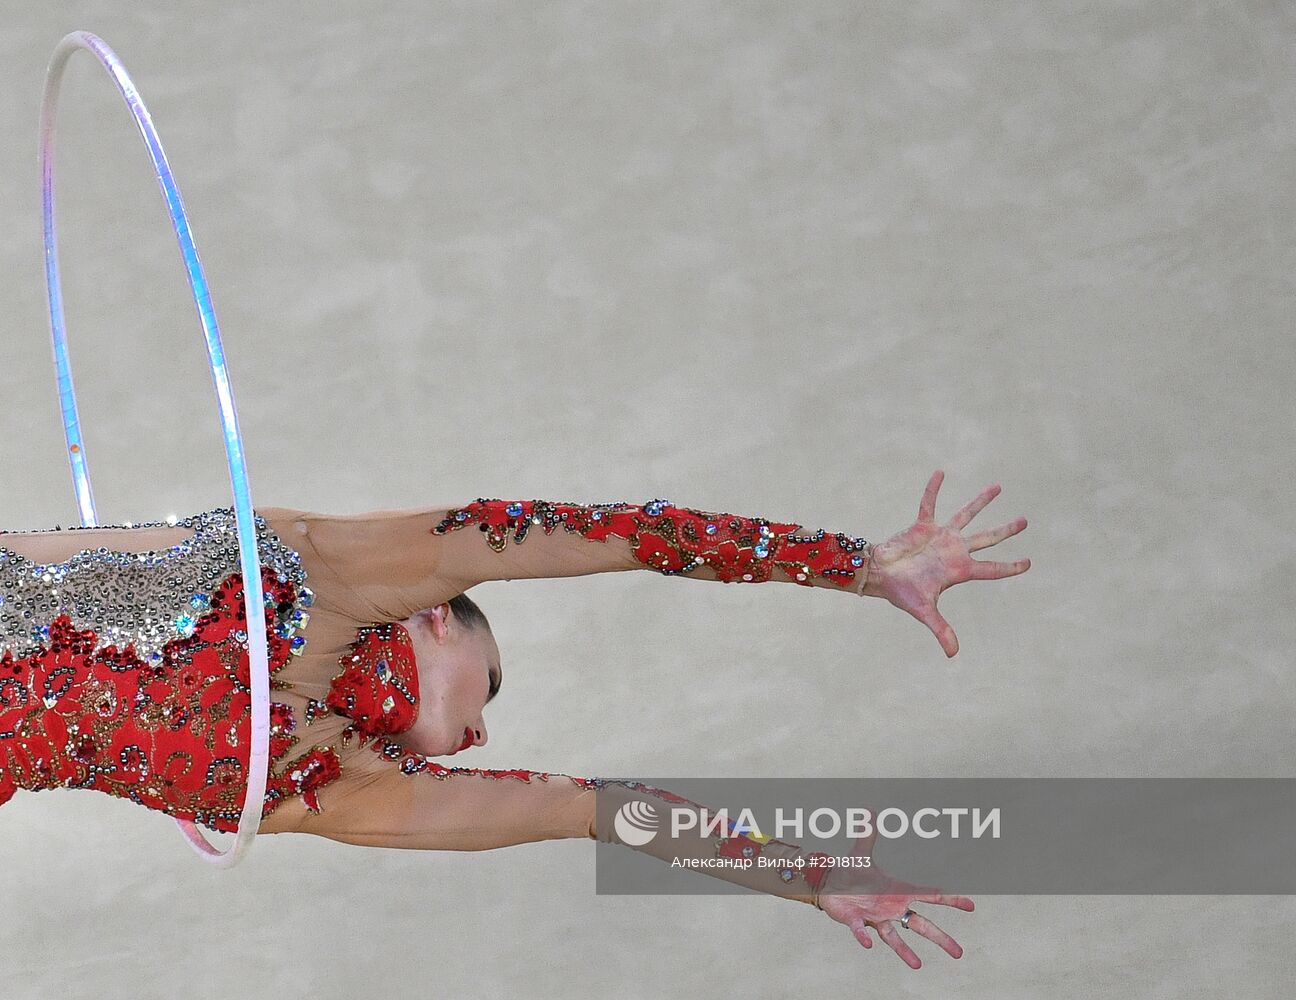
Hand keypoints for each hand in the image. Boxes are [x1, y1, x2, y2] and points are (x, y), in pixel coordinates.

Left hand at [815, 835, 973, 968]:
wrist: (828, 885)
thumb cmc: (850, 873)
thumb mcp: (861, 852)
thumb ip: (868, 833)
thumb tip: (870, 810)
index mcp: (897, 891)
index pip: (929, 895)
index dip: (950, 900)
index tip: (970, 906)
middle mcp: (890, 908)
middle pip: (920, 924)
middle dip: (940, 937)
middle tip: (959, 953)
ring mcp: (874, 917)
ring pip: (894, 937)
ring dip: (904, 951)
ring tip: (918, 965)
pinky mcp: (856, 921)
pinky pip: (861, 930)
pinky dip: (864, 936)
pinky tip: (868, 943)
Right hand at [862, 469, 1029, 656]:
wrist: (878, 575)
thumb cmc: (902, 592)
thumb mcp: (924, 611)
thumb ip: (941, 629)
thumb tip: (953, 655)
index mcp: (959, 570)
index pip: (991, 569)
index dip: (1010, 566)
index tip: (1028, 562)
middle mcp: (954, 551)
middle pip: (987, 538)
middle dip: (1006, 530)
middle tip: (1024, 521)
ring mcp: (940, 537)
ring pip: (966, 515)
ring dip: (981, 502)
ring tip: (998, 487)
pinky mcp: (923, 525)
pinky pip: (929, 503)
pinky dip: (934, 489)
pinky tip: (940, 473)